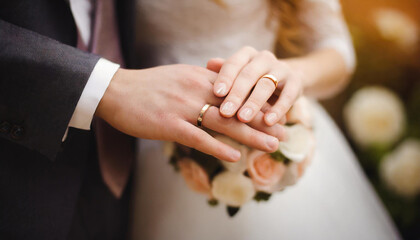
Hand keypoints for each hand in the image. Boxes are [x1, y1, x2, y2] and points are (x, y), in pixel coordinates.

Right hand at [96, 64, 285, 161]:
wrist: (117, 91)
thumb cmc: (148, 86)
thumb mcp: (179, 76)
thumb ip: (201, 82)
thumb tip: (220, 89)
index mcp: (200, 78)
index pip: (238, 92)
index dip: (258, 104)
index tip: (276, 115)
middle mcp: (197, 90)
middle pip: (236, 108)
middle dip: (263, 122)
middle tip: (283, 134)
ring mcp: (184, 107)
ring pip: (224, 122)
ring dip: (250, 135)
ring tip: (271, 146)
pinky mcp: (169, 124)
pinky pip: (198, 137)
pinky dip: (218, 148)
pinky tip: (234, 157)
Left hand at [209, 46, 302, 125]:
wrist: (287, 79)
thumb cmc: (252, 80)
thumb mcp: (238, 75)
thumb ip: (224, 71)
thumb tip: (209, 62)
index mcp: (247, 54)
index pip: (234, 63)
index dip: (225, 78)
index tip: (216, 94)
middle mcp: (264, 58)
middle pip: (249, 75)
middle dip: (236, 95)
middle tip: (225, 112)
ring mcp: (281, 69)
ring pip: (266, 85)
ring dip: (254, 103)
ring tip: (243, 118)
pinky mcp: (296, 82)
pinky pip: (288, 96)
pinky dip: (278, 110)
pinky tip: (268, 122)